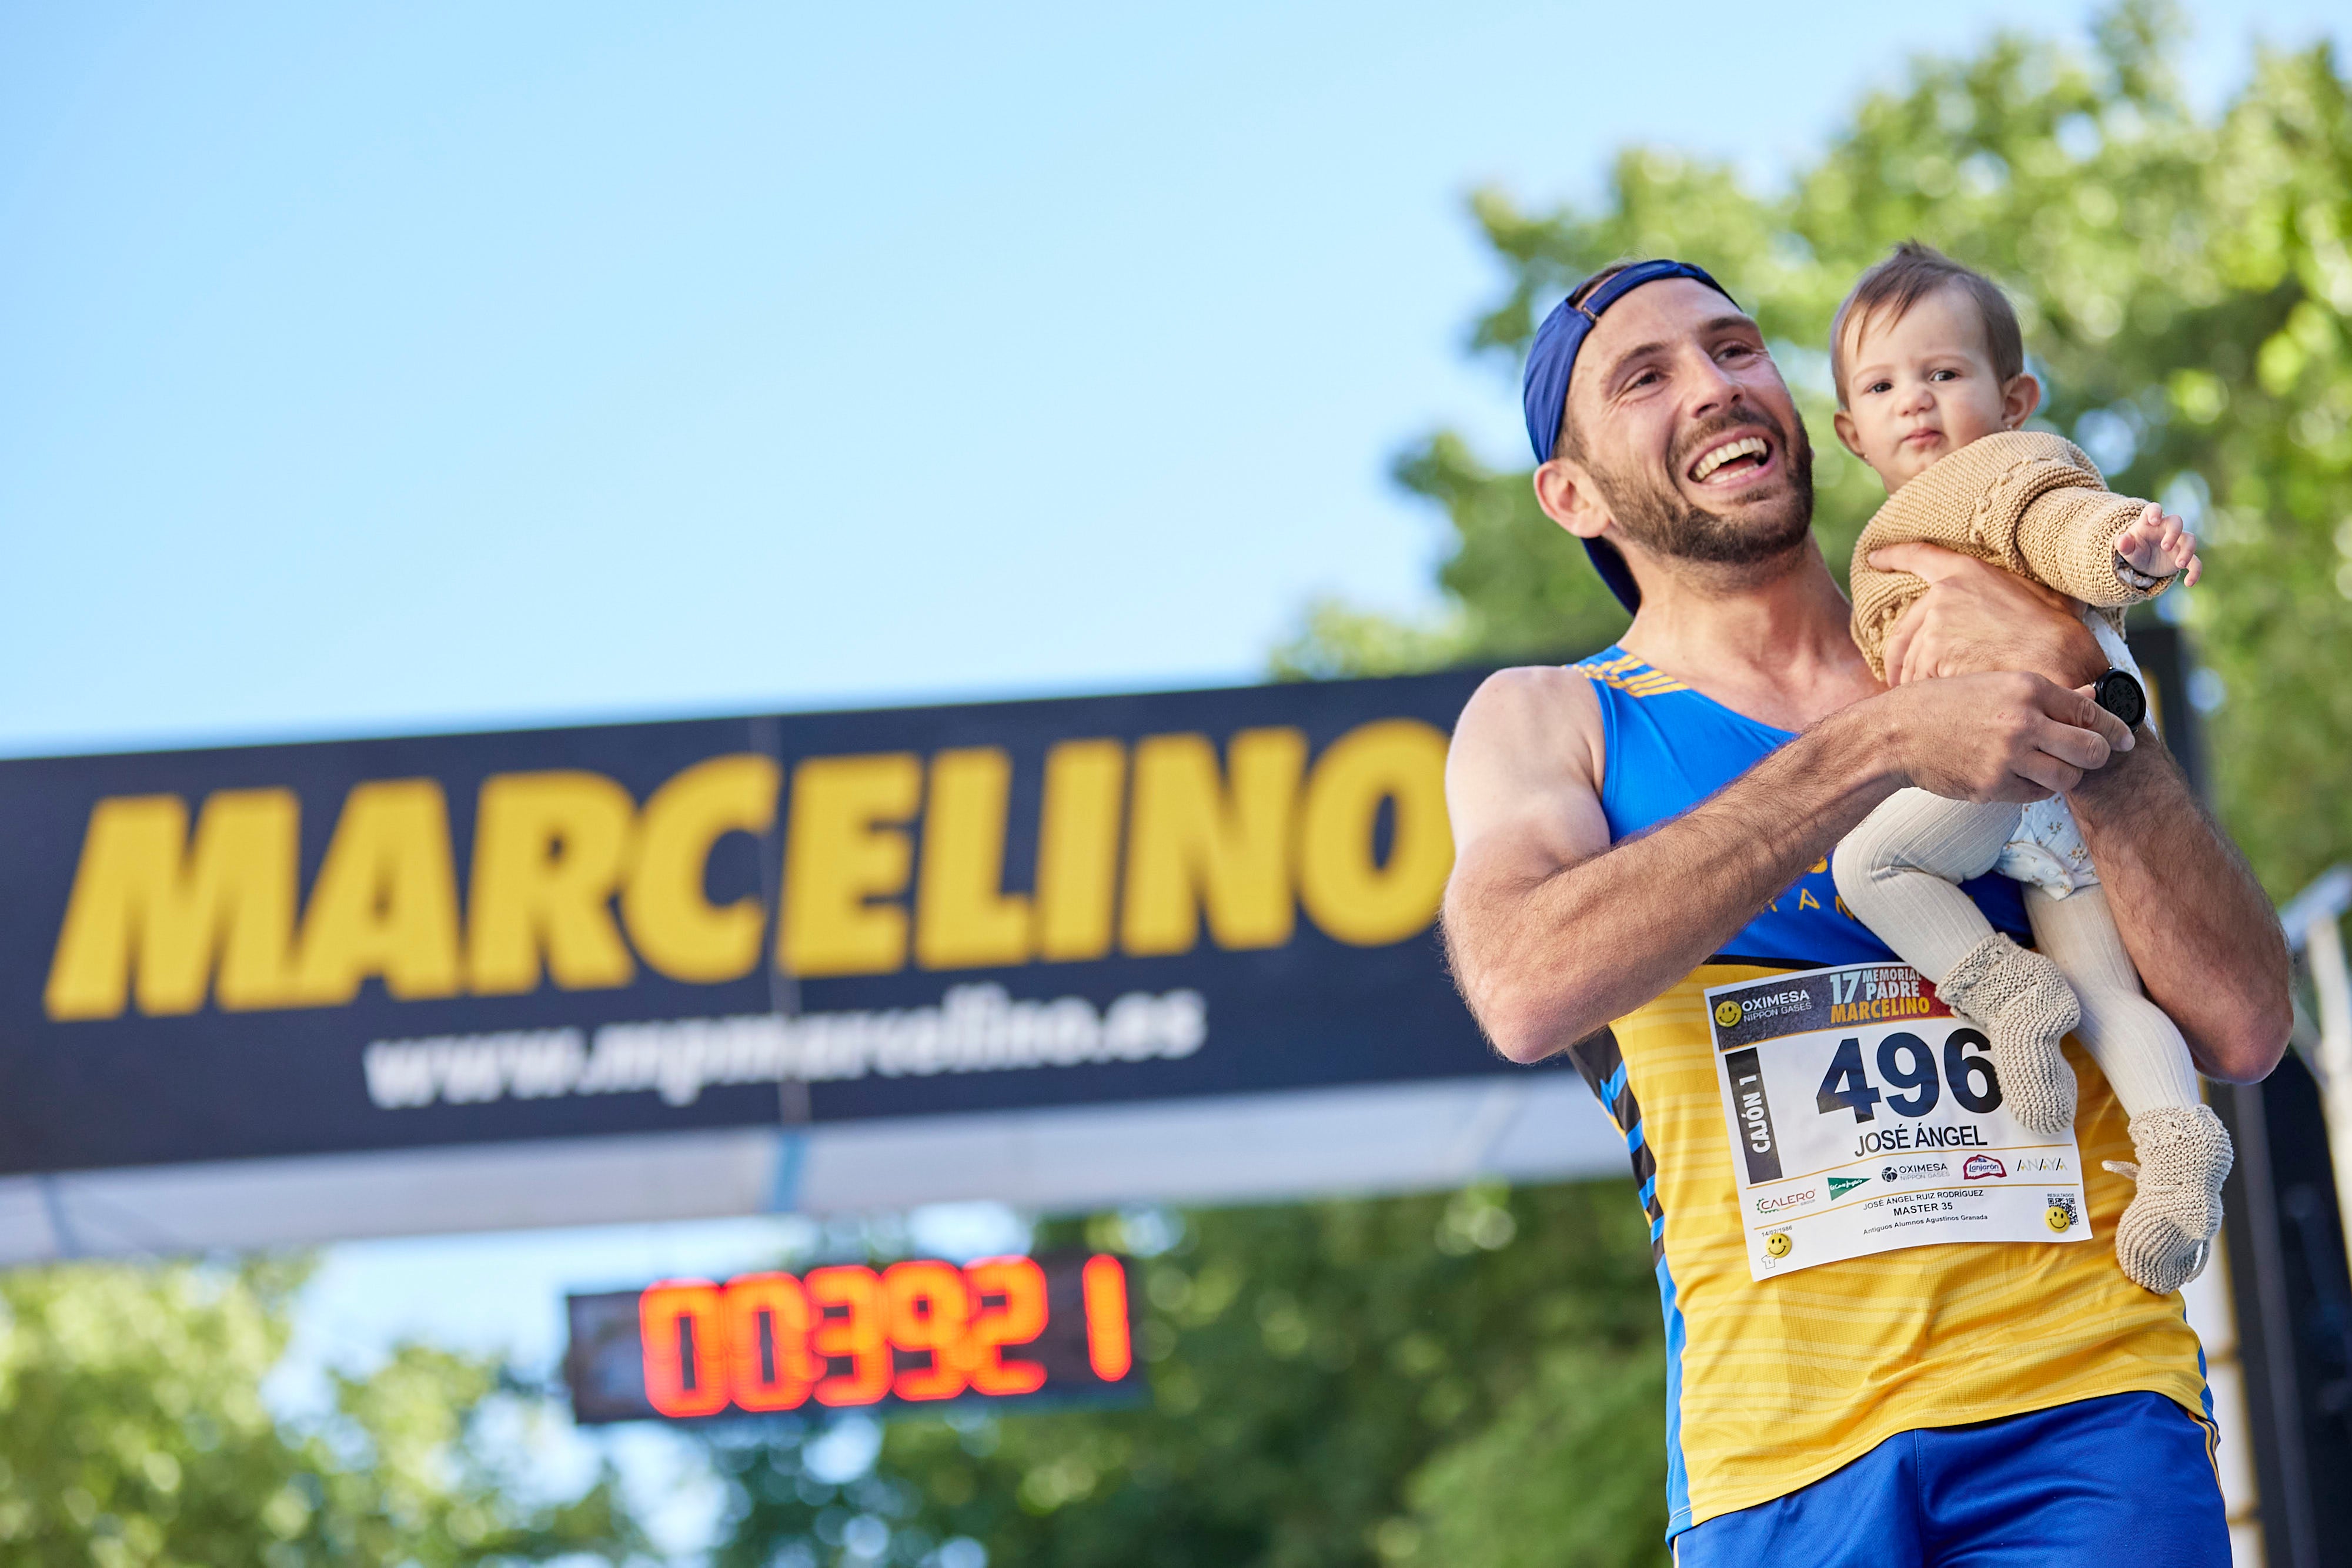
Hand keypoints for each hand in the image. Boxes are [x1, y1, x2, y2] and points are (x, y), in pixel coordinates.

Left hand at [1870, 541, 2105, 688]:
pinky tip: (1934, 709)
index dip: (1893, 556)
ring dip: (1912, 681)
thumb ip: (2010, 592)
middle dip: (1898, 654)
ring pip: (1910, 659)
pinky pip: (1917, 680)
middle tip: (1896, 676)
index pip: (1919, 556)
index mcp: (1965, 573)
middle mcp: (1943, 596)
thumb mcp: (2039, 597)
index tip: (1874, 558)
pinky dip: (1924, 696)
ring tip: (1924, 701)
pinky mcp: (1932, 658)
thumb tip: (2021, 594)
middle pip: (1905, 628)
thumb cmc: (2058, 635)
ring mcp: (1934, 627)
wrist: (2061, 666)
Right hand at [1873, 671, 2134, 801]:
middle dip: (2097, 755)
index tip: (2125, 739)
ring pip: (2068, 777)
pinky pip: (2036, 794)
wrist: (1895, 734)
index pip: (2090, 711)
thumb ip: (2046, 695)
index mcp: (2026, 688)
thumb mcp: (1995, 685)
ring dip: (2066, 776)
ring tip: (2048, 767)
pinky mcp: (1993, 786)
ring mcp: (2008, 757)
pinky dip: (2035, 788)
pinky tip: (2016, 775)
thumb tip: (2090, 696)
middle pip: (2090, 749)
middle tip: (2090, 757)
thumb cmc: (1943, 706)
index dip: (2115, 728)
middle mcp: (2023, 721)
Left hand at [2114, 502, 2201, 586]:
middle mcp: (2166, 529)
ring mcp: (2177, 542)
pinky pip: (2195, 562)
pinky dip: (2195, 571)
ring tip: (2179, 564)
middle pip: (2176, 522)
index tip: (2154, 521)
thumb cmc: (2133, 548)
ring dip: (2187, 551)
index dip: (2155, 512)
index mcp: (2148, 522)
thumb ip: (2122, 544)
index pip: (2154, 509)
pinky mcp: (2183, 556)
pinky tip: (2189, 583)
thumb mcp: (2126, 548)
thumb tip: (2121, 541)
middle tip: (2165, 547)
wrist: (2141, 562)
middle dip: (2173, 532)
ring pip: (2190, 540)